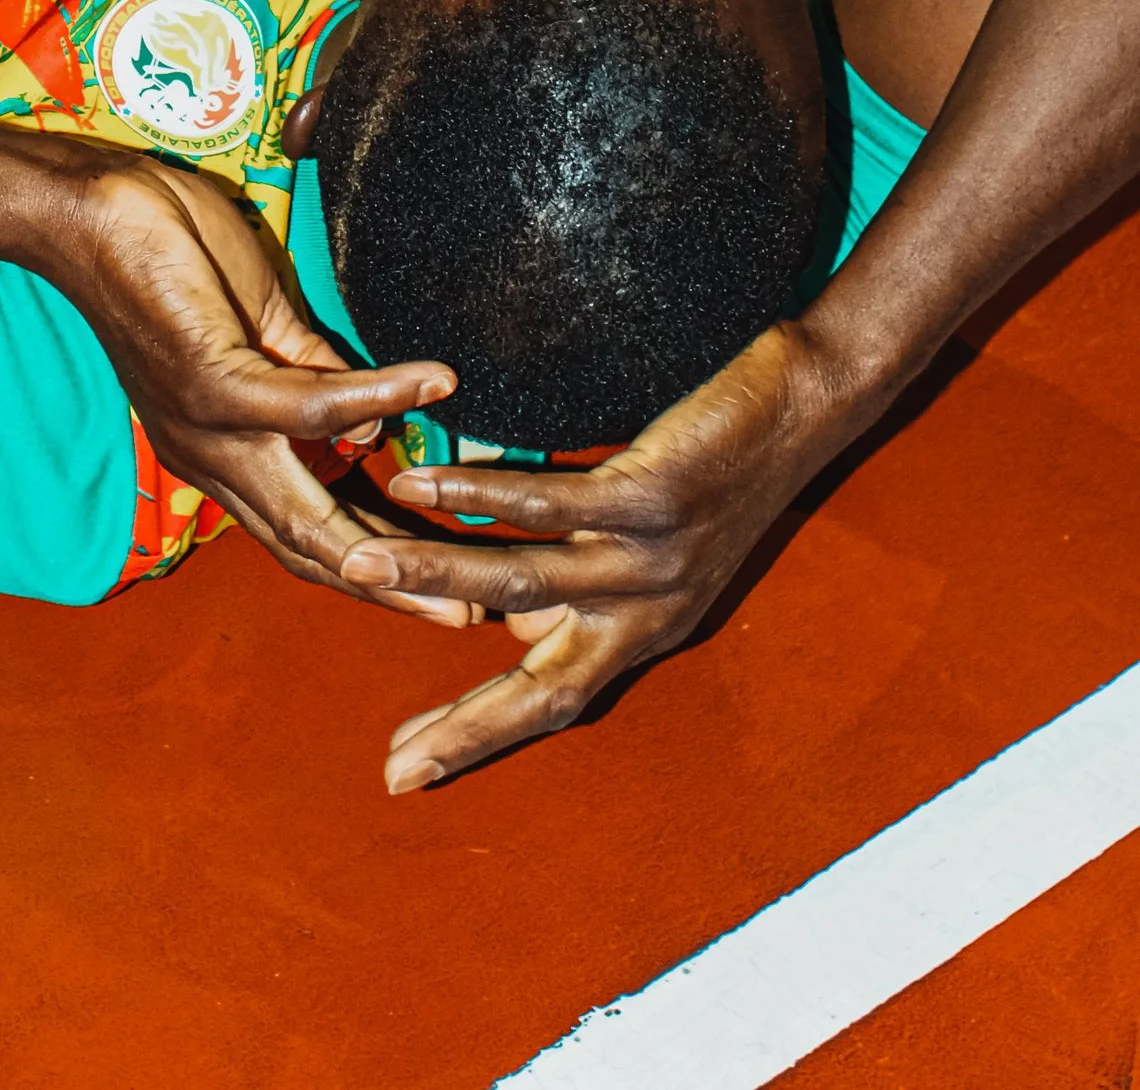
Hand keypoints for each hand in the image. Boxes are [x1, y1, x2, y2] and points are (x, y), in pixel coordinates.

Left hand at [34, 146, 481, 621]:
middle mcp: (210, 458)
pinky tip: (428, 385)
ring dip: (389, 535)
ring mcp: (208, 426)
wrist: (88, 208)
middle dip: (389, 587)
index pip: (299, 530)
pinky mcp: (211, 380)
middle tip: (466, 612)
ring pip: (305, 509)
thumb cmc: (170, 254)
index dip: (367, 567)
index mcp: (219, 451)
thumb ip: (314, 373)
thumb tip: (376, 424)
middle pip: (305, 547)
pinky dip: (375, 399)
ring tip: (465, 549)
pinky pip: (310, 405)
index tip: (440, 589)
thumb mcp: (261, 326)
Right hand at [337, 316, 852, 786]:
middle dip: (465, 724)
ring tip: (360, 565)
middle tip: (391, 758)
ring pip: (527, 582)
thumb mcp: (651, 547)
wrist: (811, 404)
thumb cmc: (720, 464)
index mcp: (644, 627)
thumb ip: (582, 591)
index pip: (551, 700)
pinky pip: (551, 504)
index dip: (481, 734)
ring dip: (436, 576)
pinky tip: (423, 486)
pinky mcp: (654, 495)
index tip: (408, 766)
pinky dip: (478, 498)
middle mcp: (649, 609)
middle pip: (544, 686)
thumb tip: (515, 635)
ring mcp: (652, 556)